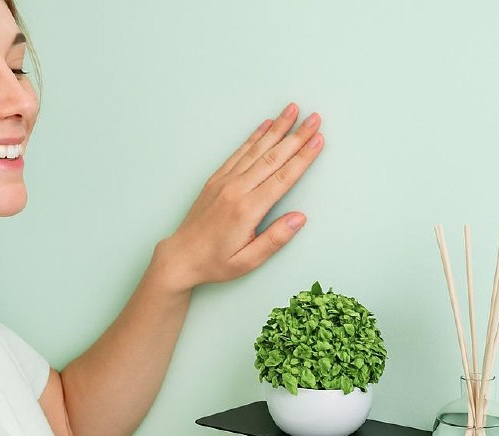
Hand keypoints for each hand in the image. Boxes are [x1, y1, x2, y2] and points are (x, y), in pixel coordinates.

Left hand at [154, 102, 323, 292]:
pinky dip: (254, 137)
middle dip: (296, 136)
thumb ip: (274, 240)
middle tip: (315, 118)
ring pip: (256, 150)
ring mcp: (224, 182)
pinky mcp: (215, 180)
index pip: (282, 179)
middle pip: (272, 158)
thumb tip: (299, 218)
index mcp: (246, 210)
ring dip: (277, 128)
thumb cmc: (214, 263)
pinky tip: (265, 125)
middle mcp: (235, 190)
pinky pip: (238, 153)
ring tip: (293, 110)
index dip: (302, 158)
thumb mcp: (247, 262)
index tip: (318, 140)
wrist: (180, 257)